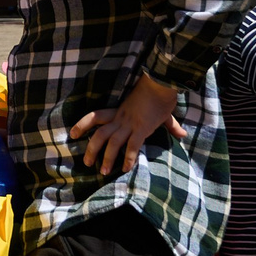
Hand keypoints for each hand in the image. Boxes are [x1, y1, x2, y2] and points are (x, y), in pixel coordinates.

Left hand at [72, 74, 186, 175]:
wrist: (162, 83)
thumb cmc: (159, 95)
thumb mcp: (158, 110)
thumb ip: (168, 124)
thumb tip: (183, 133)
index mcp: (119, 111)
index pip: (95, 116)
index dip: (82, 125)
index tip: (72, 134)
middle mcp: (121, 118)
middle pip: (99, 133)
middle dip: (91, 148)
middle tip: (87, 163)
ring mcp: (130, 123)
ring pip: (112, 142)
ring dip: (107, 157)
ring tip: (104, 171)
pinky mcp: (142, 128)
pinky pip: (132, 145)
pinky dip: (128, 157)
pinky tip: (126, 169)